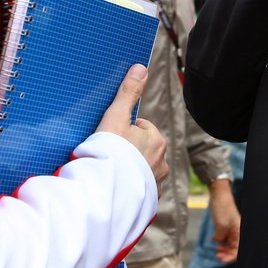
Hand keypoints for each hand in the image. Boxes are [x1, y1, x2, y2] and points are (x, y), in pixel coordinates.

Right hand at [96, 64, 167, 183]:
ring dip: (129, 169)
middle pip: (142, 149)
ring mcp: (156, 183)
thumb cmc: (110, 151)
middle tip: (108, 155)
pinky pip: (138, 188)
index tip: (111, 138)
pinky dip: (128, 187)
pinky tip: (115, 187)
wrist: (105, 191)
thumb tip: (141, 67)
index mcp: (157, 140)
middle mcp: (162, 162)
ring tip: (110, 171)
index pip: (141, 127)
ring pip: (141, 169)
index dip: (123, 131)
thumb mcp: (116, 116)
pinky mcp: (148, 200)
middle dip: (128, 151)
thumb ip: (128, 92)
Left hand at [208, 179, 239, 262]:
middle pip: (234, 248)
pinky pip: (224, 238)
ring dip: (224, 248)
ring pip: (230, 244)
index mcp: (240, 231)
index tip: (222, 259)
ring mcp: (232, 230)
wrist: (218, 195)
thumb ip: (220, 237)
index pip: (238, 249)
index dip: (230, 256)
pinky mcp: (226, 227)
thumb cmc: (223, 207)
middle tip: (218, 256)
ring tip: (217, 250)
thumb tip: (218, 242)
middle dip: (226, 253)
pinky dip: (220, 241)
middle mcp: (238, 232)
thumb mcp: (221, 225)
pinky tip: (215, 241)